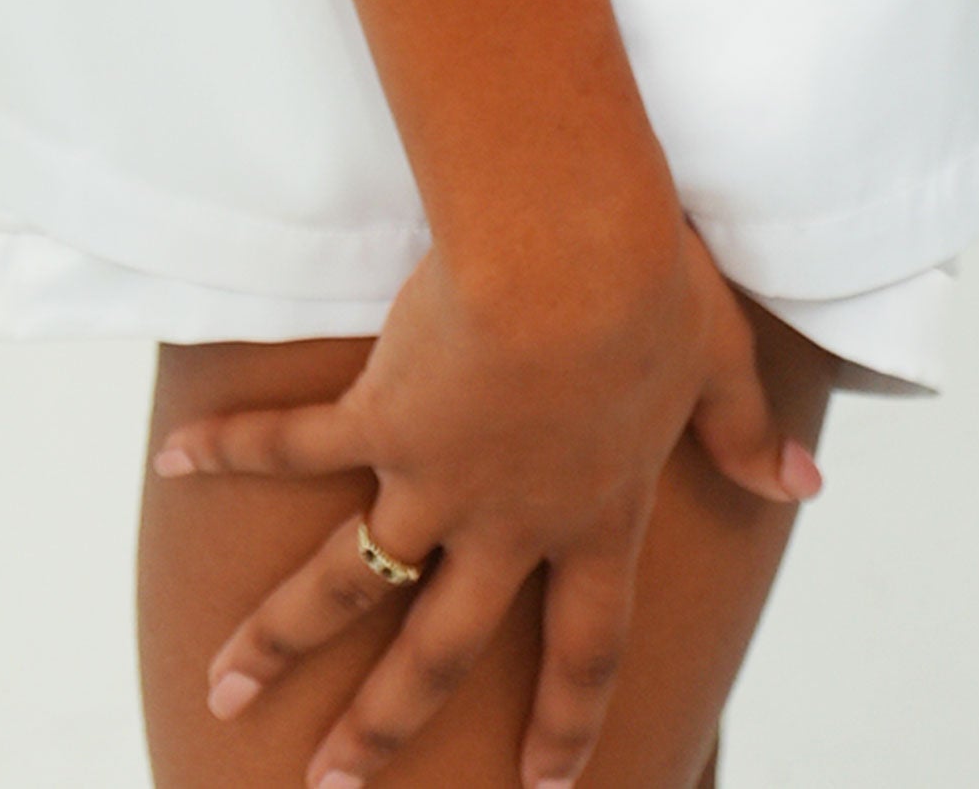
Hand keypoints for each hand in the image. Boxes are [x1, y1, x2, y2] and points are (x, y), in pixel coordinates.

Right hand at [149, 213, 821, 788]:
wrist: (571, 249)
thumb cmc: (654, 289)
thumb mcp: (720, 362)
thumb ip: (748, 433)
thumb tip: (805, 484)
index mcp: (595, 518)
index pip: (588, 650)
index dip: (568, 725)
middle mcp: (508, 523)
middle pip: (441, 652)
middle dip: (382, 729)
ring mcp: (434, 479)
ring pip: (347, 585)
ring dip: (280, 642)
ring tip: (223, 693)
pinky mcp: (379, 415)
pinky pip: (291, 443)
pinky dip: (229, 452)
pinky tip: (173, 464)